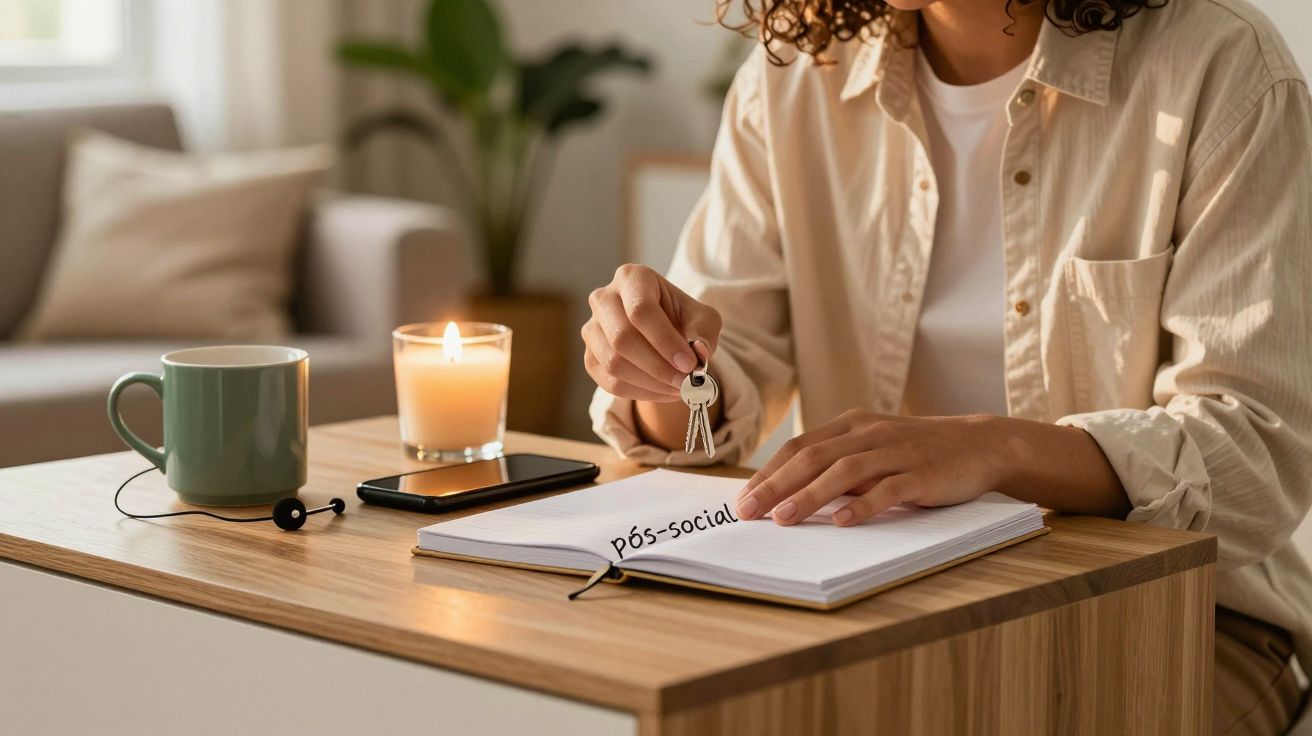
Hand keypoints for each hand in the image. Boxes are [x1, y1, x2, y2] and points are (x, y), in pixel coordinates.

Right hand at [583, 264, 721, 401]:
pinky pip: (610, 383)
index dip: (664, 340)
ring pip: (613, 364)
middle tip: (685, 381)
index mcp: (632, 278)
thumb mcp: (702, 318)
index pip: (640, 309)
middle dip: (658, 367)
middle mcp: (604, 298)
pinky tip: (664, 390)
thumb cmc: (681, 318)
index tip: (689, 364)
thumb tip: (700, 352)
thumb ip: (704, 332)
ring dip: (651, 383)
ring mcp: (592, 329)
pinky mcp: (590, 357)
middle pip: (622, 338)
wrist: (662, 332)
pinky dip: (641, 393)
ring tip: (678, 387)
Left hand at [737, 410, 1129, 525]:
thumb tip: (791, 492)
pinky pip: (887, 489)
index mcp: (852, 426)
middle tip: (748, 512)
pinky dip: (863, 506)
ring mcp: (895, 452)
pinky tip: (843, 523)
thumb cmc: (920, 451)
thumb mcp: (875, 448)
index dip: (769, 472)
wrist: (980, 444)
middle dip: (775, 486)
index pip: (800, 448)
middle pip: (812, 458)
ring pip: (843, 472)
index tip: (744, 498)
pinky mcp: (921, 473)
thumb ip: (839, 464)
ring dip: (809, 496)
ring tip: (782, 519)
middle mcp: (869, 434)